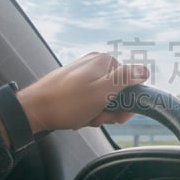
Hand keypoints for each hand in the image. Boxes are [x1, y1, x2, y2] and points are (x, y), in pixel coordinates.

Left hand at [15, 53, 148, 133]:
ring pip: (104, 99)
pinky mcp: (74, 85)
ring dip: (98, 113)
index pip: (131, 82)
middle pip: (117, 91)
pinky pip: (90, 100)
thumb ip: (126, 79)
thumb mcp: (102, 92)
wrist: (34, 111)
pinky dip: (87, 111)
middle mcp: (94, 64)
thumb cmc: (66, 103)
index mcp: (104, 61)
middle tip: (97, 116)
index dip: (126, 103)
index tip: (117, 114)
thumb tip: (145, 71)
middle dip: (110, 110)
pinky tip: (79, 117)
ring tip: (85, 117)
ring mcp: (83, 74)